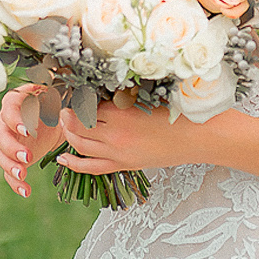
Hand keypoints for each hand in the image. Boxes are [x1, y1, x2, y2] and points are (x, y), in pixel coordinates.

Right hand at [0, 84, 64, 198]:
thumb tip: (65, 90)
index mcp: (18, 101)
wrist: (60, 118)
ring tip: (23, 174)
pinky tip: (26, 191)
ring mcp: (9, 140)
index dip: (15, 120)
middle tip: (27, 157)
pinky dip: (15, 182)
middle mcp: (8, 121)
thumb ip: (61, 92)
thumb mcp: (62, 94)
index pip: (9, 107)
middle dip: (12, 147)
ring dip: (10, 166)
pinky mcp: (13, 157)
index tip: (27, 131)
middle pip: (1, 134)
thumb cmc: (59, 102)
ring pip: (0, 154)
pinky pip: (9, 171)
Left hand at [53, 99, 195, 174]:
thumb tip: (99, 93)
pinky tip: (63, 157)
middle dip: (66, 115)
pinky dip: (75, 163)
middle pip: (77, 124)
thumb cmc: (177, 112)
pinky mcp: (124, 165)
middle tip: (61, 106)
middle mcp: (115, 134)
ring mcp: (118, 153)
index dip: (75, 98)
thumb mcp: (146, 96)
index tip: (70, 91)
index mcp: (121, 112)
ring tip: (64, 124)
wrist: (197, 136)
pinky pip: (92, 167)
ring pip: (80, 144)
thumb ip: (121, 96)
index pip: (86, 105)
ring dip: (68, 133)